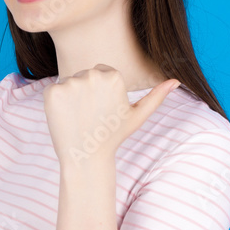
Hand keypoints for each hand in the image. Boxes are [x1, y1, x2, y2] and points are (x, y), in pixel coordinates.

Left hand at [42, 64, 178, 164]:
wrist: (87, 157)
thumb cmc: (113, 136)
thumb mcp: (137, 116)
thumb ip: (156, 96)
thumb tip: (177, 81)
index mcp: (112, 75)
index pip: (100, 72)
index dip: (100, 92)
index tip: (102, 110)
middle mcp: (92, 75)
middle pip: (84, 76)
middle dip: (85, 92)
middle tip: (90, 116)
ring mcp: (70, 83)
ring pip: (68, 83)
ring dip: (70, 98)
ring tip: (79, 117)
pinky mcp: (52, 92)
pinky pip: (52, 91)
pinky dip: (56, 104)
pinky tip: (65, 118)